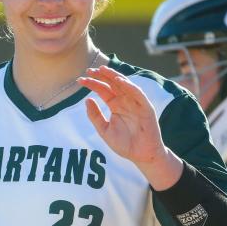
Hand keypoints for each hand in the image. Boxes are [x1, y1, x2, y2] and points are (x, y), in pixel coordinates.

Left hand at [79, 66, 181, 188]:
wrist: (141, 155)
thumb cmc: (124, 144)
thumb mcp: (104, 130)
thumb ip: (95, 116)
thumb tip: (86, 100)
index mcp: (115, 105)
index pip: (103, 90)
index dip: (92, 84)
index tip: (80, 80)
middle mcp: (125, 101)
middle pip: (112, 84)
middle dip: (101, 76)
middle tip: (89, 70)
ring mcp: (136, 103)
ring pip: (125, 85)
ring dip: (114, 76)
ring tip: (103, 70)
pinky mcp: (146, 107)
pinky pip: (138, 94)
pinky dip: (130, 86)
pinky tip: (119, 81)